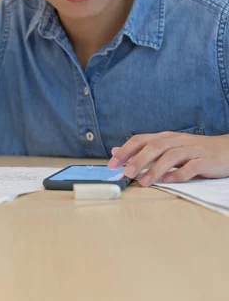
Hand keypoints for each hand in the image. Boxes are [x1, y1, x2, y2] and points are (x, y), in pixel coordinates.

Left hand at [107, 132, 228, 185]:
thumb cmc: (194, 151)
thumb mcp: (167, 148)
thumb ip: (142, 150)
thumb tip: (115, 151)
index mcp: (165, 137)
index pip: (141, 139)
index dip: (125, 151)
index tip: (111, 165)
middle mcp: (177, 141)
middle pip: (154, 147)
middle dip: (138, 160)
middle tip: (126, 173)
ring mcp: (193, 150)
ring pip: (171, 156)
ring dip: (155, 169)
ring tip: (144, 182)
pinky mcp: (206, 161)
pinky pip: (191, 167)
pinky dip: (179, 174)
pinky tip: (169, 181)